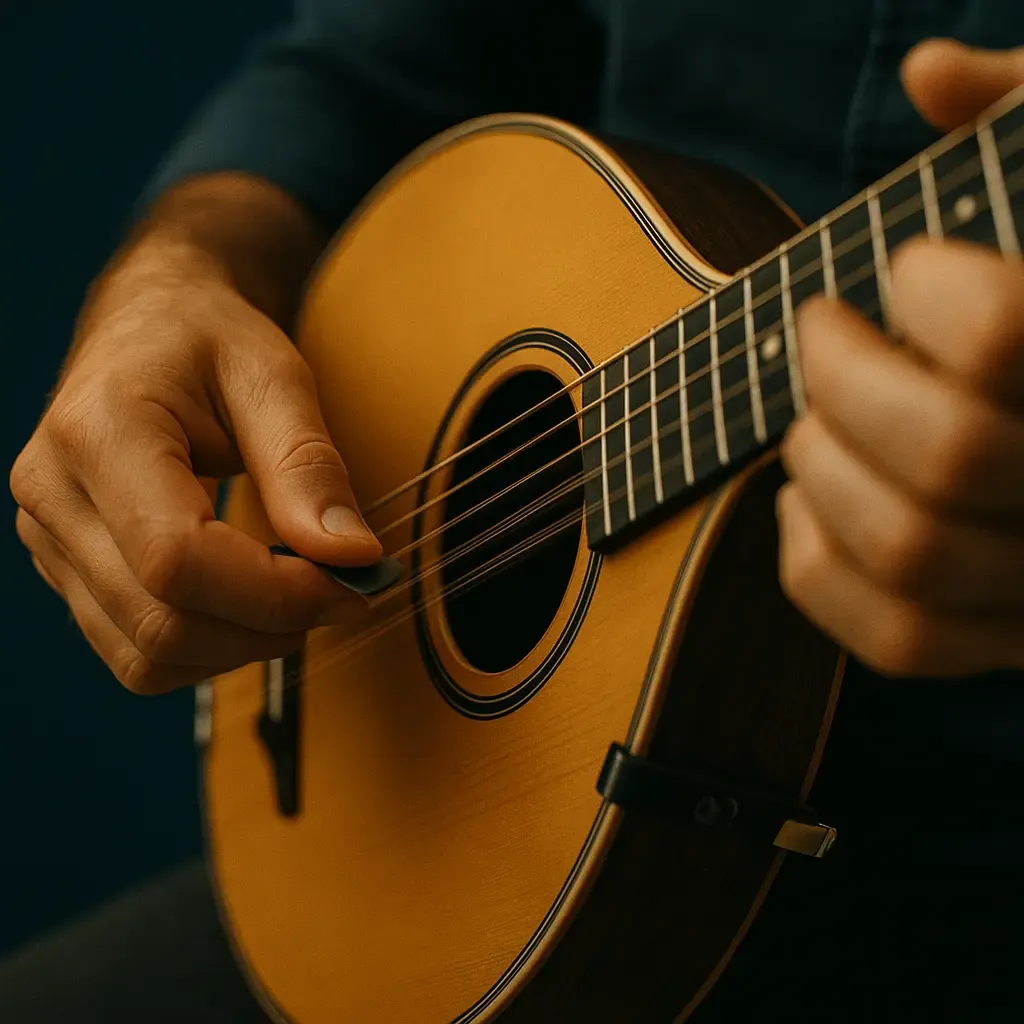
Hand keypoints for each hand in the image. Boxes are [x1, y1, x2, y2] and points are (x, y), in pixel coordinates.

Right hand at [10, 218, 380, 693]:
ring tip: (298, 593)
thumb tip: (351, 556)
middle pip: (162, 622)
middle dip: (269, 626)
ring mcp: (50, 541)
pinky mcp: (68, 572)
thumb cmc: (207, 339)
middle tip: (342, 592)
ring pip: (147, 657)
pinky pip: (136, 656)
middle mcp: (55, 495)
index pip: (177, 559)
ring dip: (242, 647)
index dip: (274, 593)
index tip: (351, 582)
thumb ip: (308, 466)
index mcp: (100, 432)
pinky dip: (208, 651)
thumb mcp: (273, 377)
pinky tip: (251, 605)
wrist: (148, 326)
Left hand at [778, 40, 1023, 676]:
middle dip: (842, 376)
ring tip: (807, 418)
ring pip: (910, 550)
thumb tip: (928, 72)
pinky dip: (815, 573)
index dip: (928, 289)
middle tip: (818, 333)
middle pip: (949, 449)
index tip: (903, 269)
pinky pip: (898, 639)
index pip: (1007, 334)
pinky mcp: (1014, 638)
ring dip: (819, 467)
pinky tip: (799, 502)